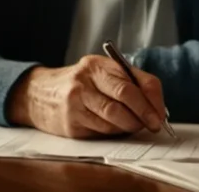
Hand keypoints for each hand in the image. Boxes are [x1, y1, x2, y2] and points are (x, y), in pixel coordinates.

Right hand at [7, 55, 165, 138]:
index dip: (152, 100)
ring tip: (134, 125)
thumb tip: (157, 107)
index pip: (133, 81)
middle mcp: (85, 81)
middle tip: (154, 125)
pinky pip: (101, 132)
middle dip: (145, 114)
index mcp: (98, 65)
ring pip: (114, 119)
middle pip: (124, 97)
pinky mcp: (70, 124)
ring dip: (130, 126)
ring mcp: (75, 103)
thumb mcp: (101, 73)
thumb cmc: (79, 84)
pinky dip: (114, 133)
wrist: (37, 94)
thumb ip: (130, 83)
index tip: (160, 113)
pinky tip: (114, 128)